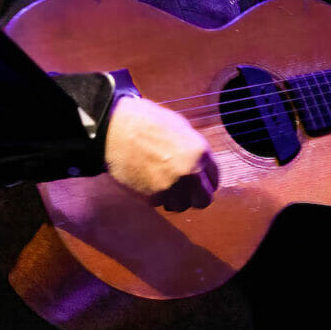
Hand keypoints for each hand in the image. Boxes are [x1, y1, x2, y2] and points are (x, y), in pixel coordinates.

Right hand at [104, 95, 218, 211]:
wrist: (116, 129)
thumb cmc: (146, 123)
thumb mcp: (180, 128)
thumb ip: (194, 150)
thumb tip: (201, 164)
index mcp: (201, 153)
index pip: (214, 180)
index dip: (205, 182)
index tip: (197, 183)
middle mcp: (191, 172)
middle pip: (203, 201)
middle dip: (194, 197)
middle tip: (183, 190)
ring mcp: (172, 186)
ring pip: (180, 206)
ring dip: (173, 198)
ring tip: (160, 181)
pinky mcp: (152, 196)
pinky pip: (159, 203)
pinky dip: (154, 196)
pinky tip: (146, 180)